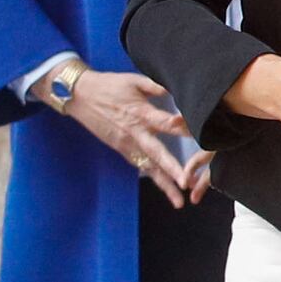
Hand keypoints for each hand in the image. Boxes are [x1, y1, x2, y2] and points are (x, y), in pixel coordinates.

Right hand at [56, 65, 205, 201]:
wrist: (80, 95)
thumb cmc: (109, 85)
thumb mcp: (133, 80)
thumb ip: (155, 86)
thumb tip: (175, 89)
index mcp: (140, 113)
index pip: (165, 123)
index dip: (182, 129)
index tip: (200, 137)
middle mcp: (135, 132)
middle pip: (157, 153)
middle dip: (172, 169)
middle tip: (186, 183)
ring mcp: (127, 144)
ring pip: (148, 166)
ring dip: (164, 183)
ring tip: (178, 201)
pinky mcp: (121, 149)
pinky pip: (140, 165)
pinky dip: (152, 177)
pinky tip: (165, 189)